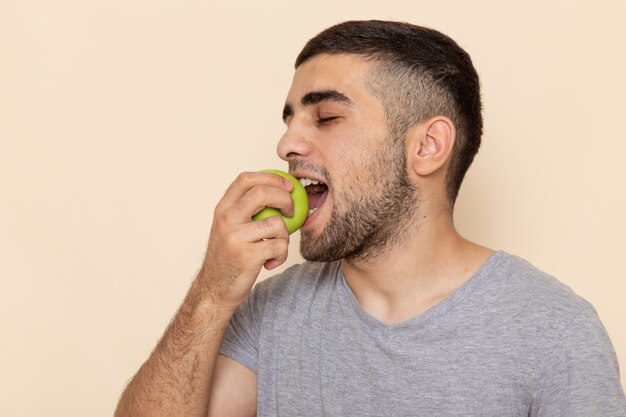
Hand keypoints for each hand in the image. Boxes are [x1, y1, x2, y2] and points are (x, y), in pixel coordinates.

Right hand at [199, 171, 294, 310]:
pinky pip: (279, 247)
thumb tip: (281, 192)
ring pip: (277, 223)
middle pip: (262, 193)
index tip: (287, 186)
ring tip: (275, 247)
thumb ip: (246, 210)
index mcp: (222, 209)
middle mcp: (226, 220)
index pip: (245, 179)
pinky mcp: (247, 256)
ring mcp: (235, 238)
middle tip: (291, 211)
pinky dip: (281, 255)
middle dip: (285, 199)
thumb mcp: (228, 228)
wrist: (214, 290)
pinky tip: (270, 262)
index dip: (271, 178)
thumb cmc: (228, 258)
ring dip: (284, 237)